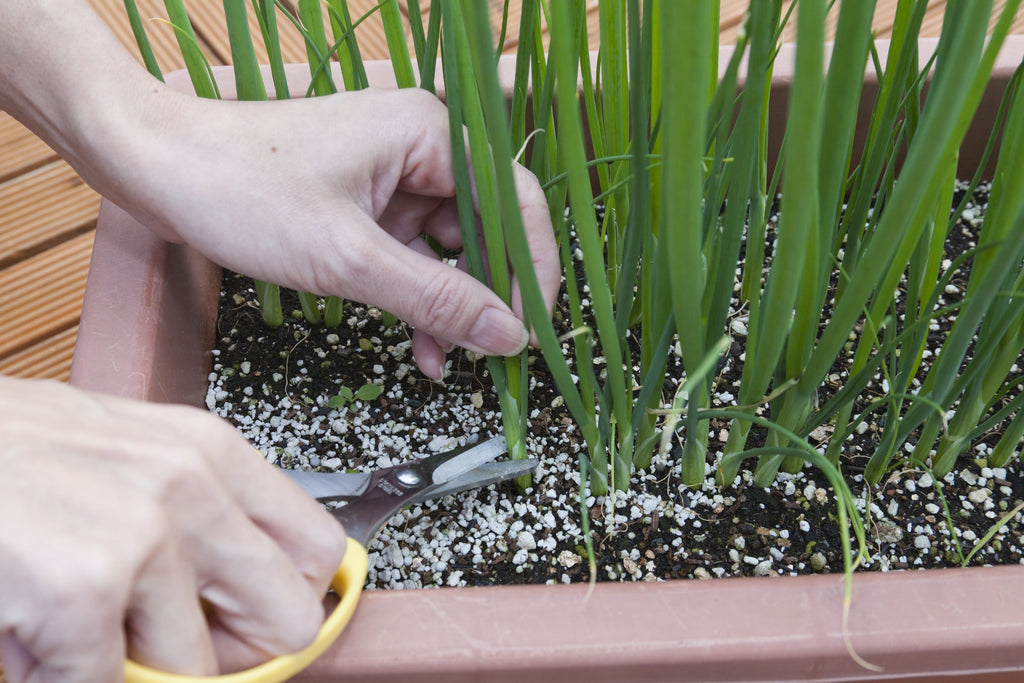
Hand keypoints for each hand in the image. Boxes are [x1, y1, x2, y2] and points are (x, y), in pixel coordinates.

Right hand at [0, 377, 346, 679]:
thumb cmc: (5, 457)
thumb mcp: (123, 461)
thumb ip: (197, 521)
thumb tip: (248, 593)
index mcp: (212, 452)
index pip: (318, 551)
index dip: (288, 605)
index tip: (247, 626)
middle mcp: (190, 485)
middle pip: (286, 620)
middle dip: (227, 657)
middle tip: (157, 649)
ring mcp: (141, 535)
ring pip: (193, 669)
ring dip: (127, 669)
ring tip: (71, 626)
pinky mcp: (82, 587)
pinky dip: (62, 678)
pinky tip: (27, 635)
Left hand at [110, 86, 560, 379]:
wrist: (155, 165)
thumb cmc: (242, 192)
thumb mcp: (348, 258)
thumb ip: (436, 299)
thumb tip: (509, 336)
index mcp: (431, 134)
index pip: (516, 202)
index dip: (532, 271)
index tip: (530, 333)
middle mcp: (421, 148)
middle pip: (487, 228)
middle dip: (487, 296)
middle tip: (490, 357)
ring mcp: (393, 175)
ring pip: (450, 249)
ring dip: (449, 307)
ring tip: (444, 362)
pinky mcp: (366, 202)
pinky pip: (412, 254)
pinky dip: (415, 298)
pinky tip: (418, 345)